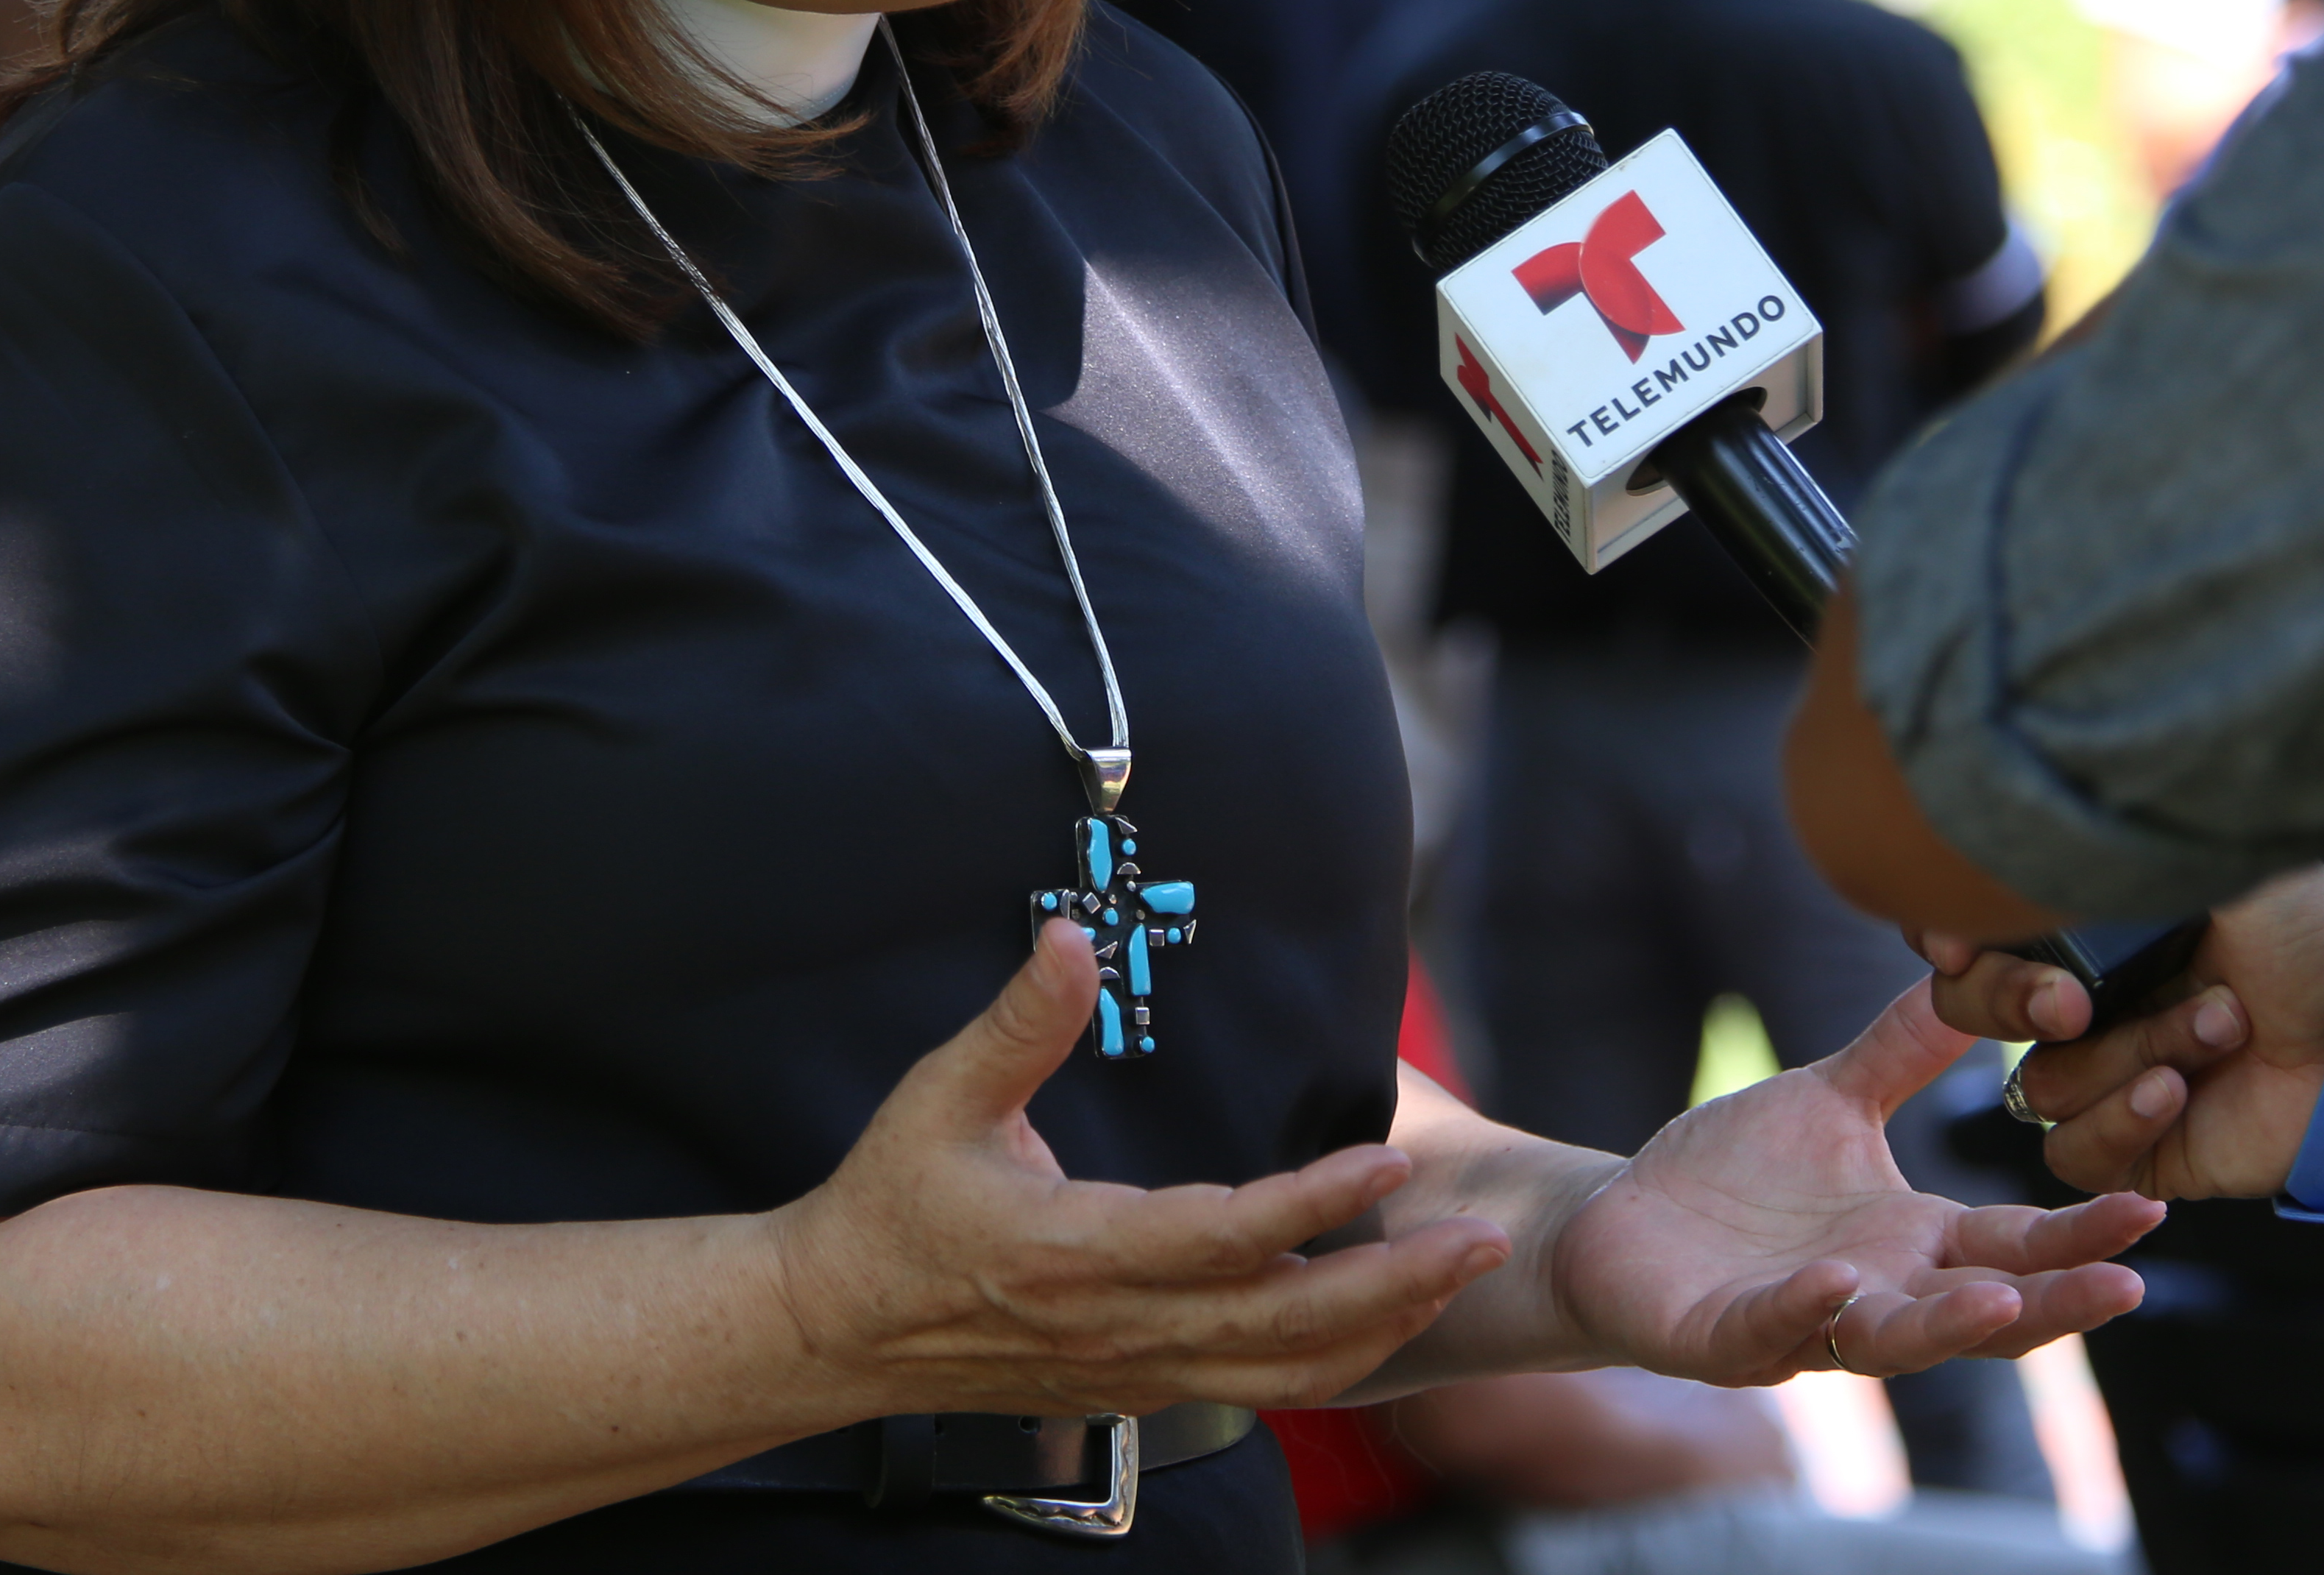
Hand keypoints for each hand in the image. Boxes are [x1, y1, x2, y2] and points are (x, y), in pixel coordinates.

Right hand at [768, 925, 1508, 1415]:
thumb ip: (1019, 1023)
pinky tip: (1381, 1319)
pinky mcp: (1139, 1386)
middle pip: (1283, 1324)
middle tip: (1485, 1237)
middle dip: (1395, 1284)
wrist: (838, 1329)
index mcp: (1075, 1253)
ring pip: (1284, 1373)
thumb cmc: (891, 1206)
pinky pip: (1258, 1387)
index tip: (1389, 1161)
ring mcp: (1134, 1369)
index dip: (1310, 1203)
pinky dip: (1332, 1360)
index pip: (1220, 1236)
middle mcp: (1119, 1326)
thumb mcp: (939, 1098)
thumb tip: (1072, 936)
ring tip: (1456, 1273)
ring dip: (1381, 1326)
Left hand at [1542, 984, 2155, 1383]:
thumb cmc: (1737, 1174)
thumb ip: (1909, 1049)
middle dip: (2054, 1304)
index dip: (2080, 1235)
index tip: (2152, 1209)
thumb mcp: (1836, 1098)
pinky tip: (1833, 1281)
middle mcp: (1876, 1292)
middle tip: (2126, 1283)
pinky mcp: (1724, 1338)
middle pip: (1983, 1311)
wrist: (1621, 1219)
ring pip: (1892, 1341)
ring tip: (2004, 1305)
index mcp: (1912, 1240)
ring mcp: (1805, 1324)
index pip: (2015, 1247)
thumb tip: (1986, 972)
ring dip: (1948, 1328)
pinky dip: (1803, 1311)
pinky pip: (1769, 1331)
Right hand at [1937, 867, 2323, 1200]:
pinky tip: (2180, 1091)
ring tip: (2216, 1026)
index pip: (1968, 925)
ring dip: (2128, 1054)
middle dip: (2011, 1002)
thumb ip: (2112, 847)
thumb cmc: (2302, 937)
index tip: (1960, 937)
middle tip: (2072, 999)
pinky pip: (2075, 1151)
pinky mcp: (2135, 1148)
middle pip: (1968, 1008)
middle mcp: (2080, 997)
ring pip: (2042, 1081)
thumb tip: (2034, 827)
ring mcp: (2104, 1074)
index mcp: (2081, 923)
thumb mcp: (2208, 861)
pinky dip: (2122, 1121)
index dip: (1949, 931)